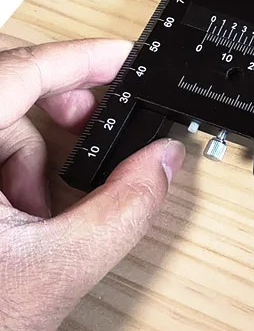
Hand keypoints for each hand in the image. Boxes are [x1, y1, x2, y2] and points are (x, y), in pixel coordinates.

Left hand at [0, 37, 184, 330]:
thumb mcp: (58, 273)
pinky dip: (10, 179)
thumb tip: (161, 163)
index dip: (78, 57)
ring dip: (29, 158)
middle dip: (53, 109)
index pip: (15, 73)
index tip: (121, 57)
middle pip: (2, 91)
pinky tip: (24, 219)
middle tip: (93, 124)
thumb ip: (125, 208)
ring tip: (47, 210)